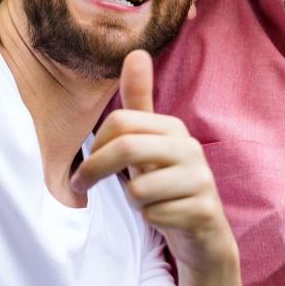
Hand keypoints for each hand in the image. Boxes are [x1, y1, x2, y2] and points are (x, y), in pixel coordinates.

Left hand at [71, 50, 237, 273]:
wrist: (204, 234)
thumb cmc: (166, 183)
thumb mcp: (149, 143)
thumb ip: (139, 101)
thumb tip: (135, 52)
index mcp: (173, 128)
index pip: (120, 122)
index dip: (94, 146)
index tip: (83, 169)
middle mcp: (190, 148)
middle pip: (127, 148)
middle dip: (95, 171)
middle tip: (80, 188)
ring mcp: (201, 179)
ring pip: (139, 190)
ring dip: (133, 203)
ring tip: (147, 203)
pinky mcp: (204, 210)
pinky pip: (156, 216)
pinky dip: (152, 221)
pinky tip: (166, 218)